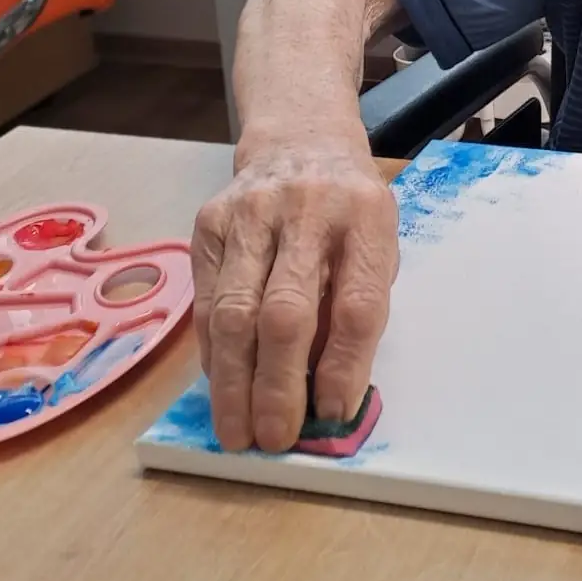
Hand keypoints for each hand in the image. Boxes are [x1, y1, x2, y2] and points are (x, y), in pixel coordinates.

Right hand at [191, 140, 398, 452]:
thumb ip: (356, 306)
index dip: (343, 367)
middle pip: (286, 313)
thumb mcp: (376, 244)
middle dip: (277, 386)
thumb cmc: (348, 212)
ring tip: (237, 432)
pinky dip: (213, 352)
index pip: (355, 305)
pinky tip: (221, 385)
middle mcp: (307, 211)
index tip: (332, 414)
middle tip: (275, 438)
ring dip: (234, 383)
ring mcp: (251, 214)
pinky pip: (205, 301)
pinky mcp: (208, 223)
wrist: (301, 142)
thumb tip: (328, 395)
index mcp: (366, 219)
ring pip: (234, 312)